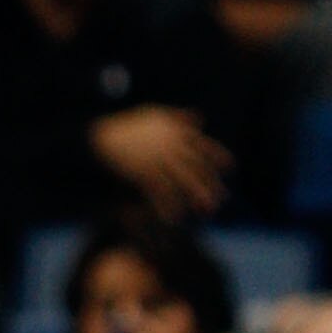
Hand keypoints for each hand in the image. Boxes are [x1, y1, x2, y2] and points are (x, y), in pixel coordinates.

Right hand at [89, 106, 230, 217]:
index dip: (217, 156)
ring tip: (206, 210)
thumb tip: (199, 119)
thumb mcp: (154, 114)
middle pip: (196, 166)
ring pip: (182, 180)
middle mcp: (169, 145)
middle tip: (221, 199)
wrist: (101, 137)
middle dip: (210, 183)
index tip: (230, 167)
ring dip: (195, 196)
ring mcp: (156, 159)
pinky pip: (159, 192)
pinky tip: (175, 218)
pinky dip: (168, 206)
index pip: (201, 144)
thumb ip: (178, 118)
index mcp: (175, 131)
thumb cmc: (127, 126)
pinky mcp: (142, 172)